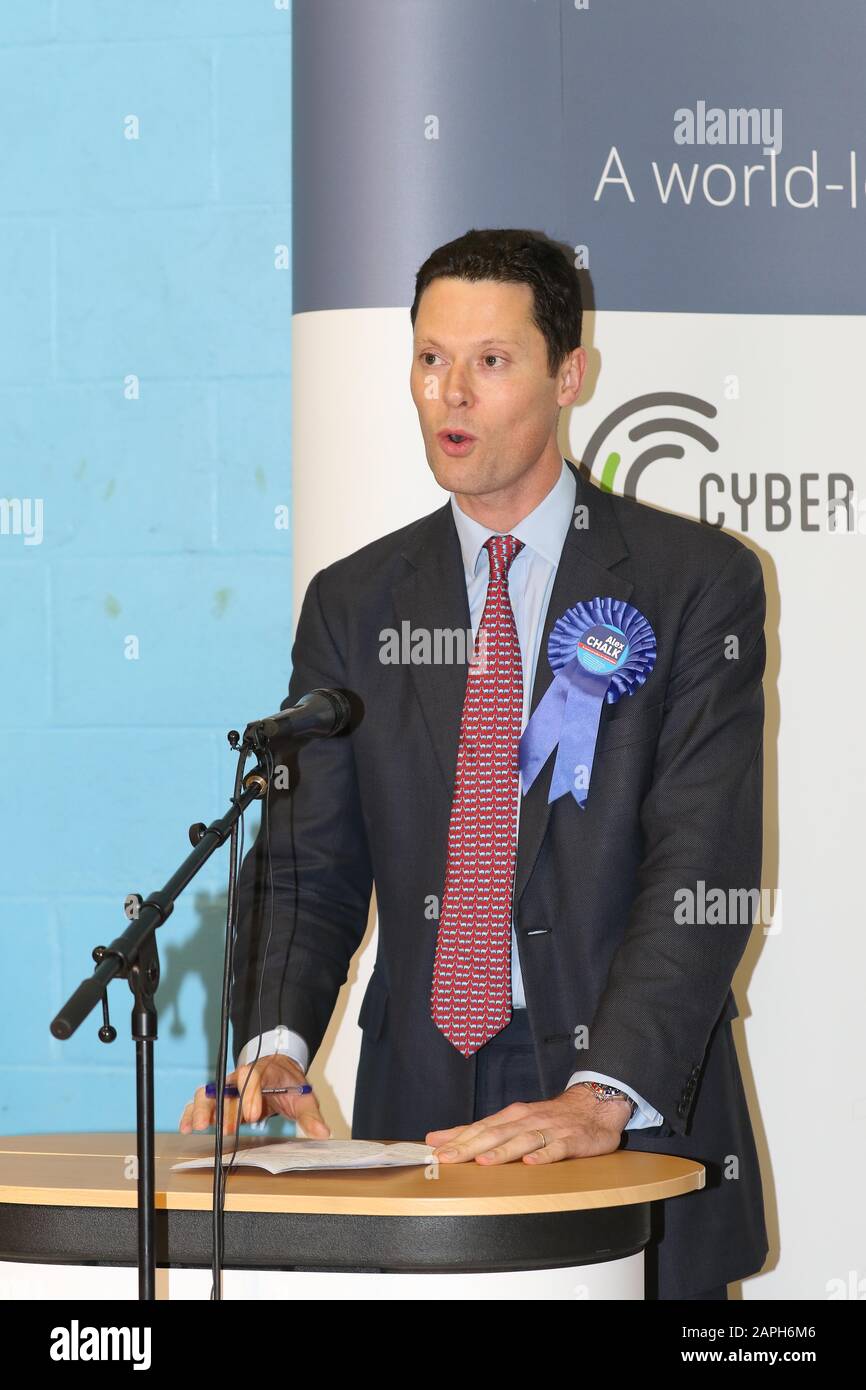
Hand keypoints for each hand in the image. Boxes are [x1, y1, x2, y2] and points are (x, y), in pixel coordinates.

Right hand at [178, 1053, 329, 1138]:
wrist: (279, 1072)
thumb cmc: (288, 1084)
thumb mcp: (303, 1097)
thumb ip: (311, 1116)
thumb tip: (323, 1133)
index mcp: (263, 1072)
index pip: (253, 1076)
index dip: (251, 1095)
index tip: (253, 1115)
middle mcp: (241, 1078)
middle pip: (227, 1087)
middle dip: (225, 1108)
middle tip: (226, 1129)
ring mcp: (229, 1087)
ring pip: (209, 1092)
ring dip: (202, 1108)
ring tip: (199, 1126)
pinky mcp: (220, 1099)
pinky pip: (202, 1102)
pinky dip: (191, 1112)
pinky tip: (187, 1127)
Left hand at [425, 1085, 630, 1165]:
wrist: (594, 1106)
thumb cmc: (549, 1118)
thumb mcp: (515, 1121)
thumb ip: (481, 1132)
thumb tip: (441, 1140)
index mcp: (512, 1116)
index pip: (480, 1127)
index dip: (457, 1138)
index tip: (435, 1149)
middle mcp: (527, 1120)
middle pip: (495, 1133)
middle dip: (470, 1146)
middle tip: (448, 1158)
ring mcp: (549, 1130)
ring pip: (522, 1140)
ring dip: (502, 1151)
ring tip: (483, 1161)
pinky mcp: (571, 1141)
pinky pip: (556, 1149)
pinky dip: (543, 1155)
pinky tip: (531, 1162)